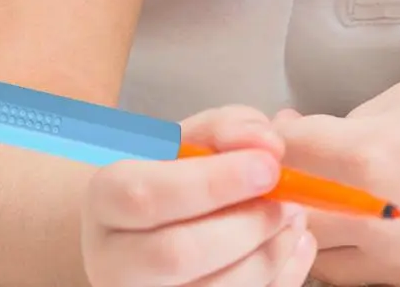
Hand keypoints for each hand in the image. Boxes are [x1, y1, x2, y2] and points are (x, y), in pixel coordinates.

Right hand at [81, 103, 314, 286]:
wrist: (147, 229)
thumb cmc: (177, 173)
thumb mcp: (196, 135)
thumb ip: (229, 129)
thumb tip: (269, 146)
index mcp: (106, 199)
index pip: (146, 197)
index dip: (214, 183)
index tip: (270, 167)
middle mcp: (108, 262)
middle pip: (176, 255)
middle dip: (247, 227)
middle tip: (289, 202)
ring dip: (266, 258)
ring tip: (293, 222)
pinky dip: (275, 282)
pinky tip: (292, 250)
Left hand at [271, 74, 399, 285]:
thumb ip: (358, 118)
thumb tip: (310, 133)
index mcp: (371, 157)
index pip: (284, 154)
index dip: (271, 137)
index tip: (271, 129)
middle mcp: (373, 220)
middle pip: (286, 215)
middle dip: (279, 187)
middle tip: (284, 165)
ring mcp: (395, 263)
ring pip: (314, 257)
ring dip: (306, 225)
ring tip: (325, 191)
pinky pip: (358, 273)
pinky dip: (346, 248)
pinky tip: (364, 215)